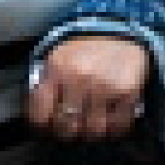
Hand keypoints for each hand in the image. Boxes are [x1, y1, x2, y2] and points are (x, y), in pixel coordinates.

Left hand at [27, 33, 149, 140]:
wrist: (120, 30)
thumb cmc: (85, 48)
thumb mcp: (57, 58)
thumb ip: (45, 83)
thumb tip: (37, 116)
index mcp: (56, 69)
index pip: (40, 114)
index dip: (41, 127)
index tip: (46, 128)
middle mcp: (79, 79)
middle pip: (66, 127)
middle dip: (66, 133)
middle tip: (70, 130)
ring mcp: (104, 87)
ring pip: (92, 131)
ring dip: (90, 133)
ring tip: (89, 126)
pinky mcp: (127, 94)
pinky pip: (118, 127)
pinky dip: (113, 130)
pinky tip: (109, 122)